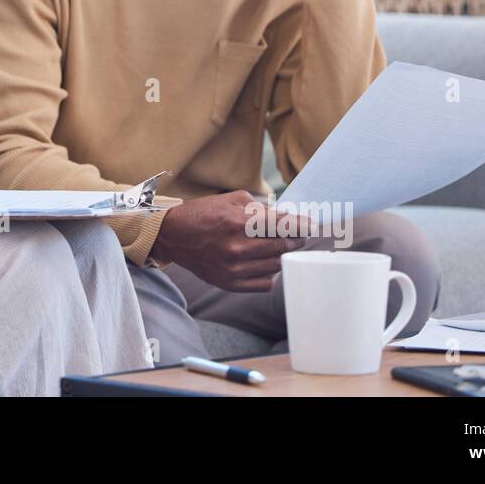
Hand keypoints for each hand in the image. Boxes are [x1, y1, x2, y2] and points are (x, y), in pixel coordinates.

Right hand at [149, 190, 309, 290]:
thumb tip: (286, 216)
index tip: (310, 224)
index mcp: (237, 224)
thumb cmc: (203, 213)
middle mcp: (236, 248)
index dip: (301, 224)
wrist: (173, 236)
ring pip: (276, 264)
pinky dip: (271, 272)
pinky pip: (264, 282)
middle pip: (283, 245)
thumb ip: (260, 208)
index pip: (282, 225)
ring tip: (282, 245)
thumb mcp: (231, 199)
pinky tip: (266, 261)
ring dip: (283, 254)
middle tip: (299, 234)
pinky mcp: (230, 284)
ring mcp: (233, 269)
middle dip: (296, 238)